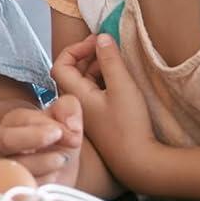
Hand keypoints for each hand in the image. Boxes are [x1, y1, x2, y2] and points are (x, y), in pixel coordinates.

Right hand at [0, 96, 82, 183]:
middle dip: (35, 139)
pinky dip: (43, 182)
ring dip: (44, 163)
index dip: (48, 125)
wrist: (62, 174)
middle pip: (6, 140)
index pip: (22, 119)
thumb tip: (70, 124)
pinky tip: (55, 177)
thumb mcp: (68, 123)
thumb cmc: (60, 145)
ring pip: (14, 165)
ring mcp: (5, 168)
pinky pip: (21, 187)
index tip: (73, 133)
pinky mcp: (13, 188)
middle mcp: (2, 145)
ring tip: (61, 161)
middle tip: (60, 143)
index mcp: (13, 123)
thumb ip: (69, 109)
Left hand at [53, 33, 157, 183]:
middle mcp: (77, 103)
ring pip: (86, 81)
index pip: (61, 65)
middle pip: (74, 71)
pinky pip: (96, 92)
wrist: (139, 163)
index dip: (75, 49)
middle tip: (109, 46)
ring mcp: (89, 112)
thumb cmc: (128, 125)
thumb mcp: (122, 87)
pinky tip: (121, 77)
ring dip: (99, 67)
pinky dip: (105, 80)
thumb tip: (101, 37)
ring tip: (118, 58)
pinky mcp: (101, 118)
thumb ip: (110, 60)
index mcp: (75, 94)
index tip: (96, 42)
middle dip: (89, 55)